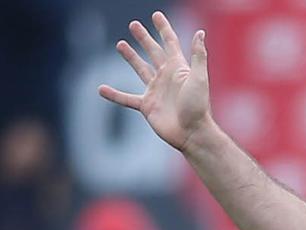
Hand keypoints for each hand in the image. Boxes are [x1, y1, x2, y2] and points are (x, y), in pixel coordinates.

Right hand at [98, 12, 211, 152]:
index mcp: (178, 68)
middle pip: (153, 52)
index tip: (156, 15)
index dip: (163, 29)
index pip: (170, 43)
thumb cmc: (198, 106)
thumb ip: (198, 55)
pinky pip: (127, 98)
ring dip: (131, 57)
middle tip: (134, 24)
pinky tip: (101, 89)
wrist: (192, 133)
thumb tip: (200, 32)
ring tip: (120, 44)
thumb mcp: (199, 78)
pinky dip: (114, 95)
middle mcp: (166, 77)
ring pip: (140, 69)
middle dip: (144, 38)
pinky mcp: (147, 106)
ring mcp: (156, 91)